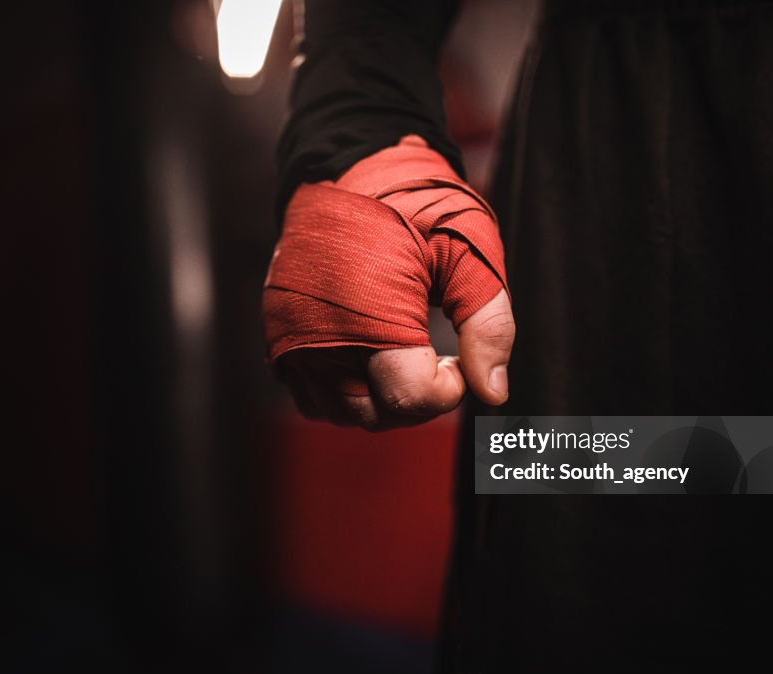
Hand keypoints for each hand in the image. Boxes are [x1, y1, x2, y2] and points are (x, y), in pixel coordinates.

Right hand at [264, 136, 513, 429]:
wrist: (348, 160)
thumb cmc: (413, 200)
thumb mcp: (470, 252)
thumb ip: (489, 326)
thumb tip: (493, 392)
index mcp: (368, 313)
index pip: (409, 399)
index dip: (447, 390)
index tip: (458, 359)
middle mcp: (320, 334)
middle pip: (375, 414)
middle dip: (417, 398)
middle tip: (439, 358)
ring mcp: (292, 336)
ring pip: (341, 411)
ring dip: (381, 401)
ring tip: (406, 356)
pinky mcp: (279, 332)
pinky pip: (311, 394)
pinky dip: (344, 393)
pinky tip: (372, 359)